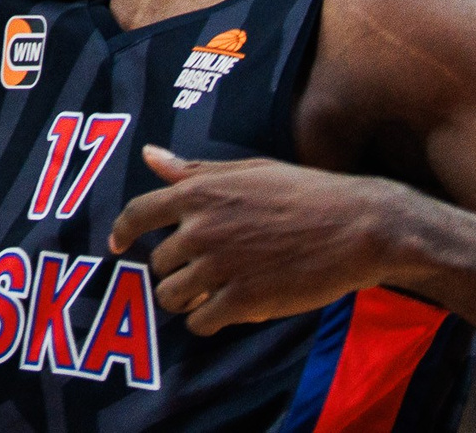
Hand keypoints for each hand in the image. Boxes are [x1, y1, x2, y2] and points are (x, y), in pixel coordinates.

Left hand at [107, 145, 414, 334]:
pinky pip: (201, 321)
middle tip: (204, 271)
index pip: (138, 213)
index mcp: (200, 192)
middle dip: (175, 271)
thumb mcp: (246, 170)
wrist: (357, 227)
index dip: (122, 232)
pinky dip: (207, 320)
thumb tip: (150, 155)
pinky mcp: (243, 301)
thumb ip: (195, 170)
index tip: (118, 246)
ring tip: (211, 293)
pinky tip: (226, 311)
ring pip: (172, 296)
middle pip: (159, 263)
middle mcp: (202, 229)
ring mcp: (221, 266)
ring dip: (185, 299)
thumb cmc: (305, 193)